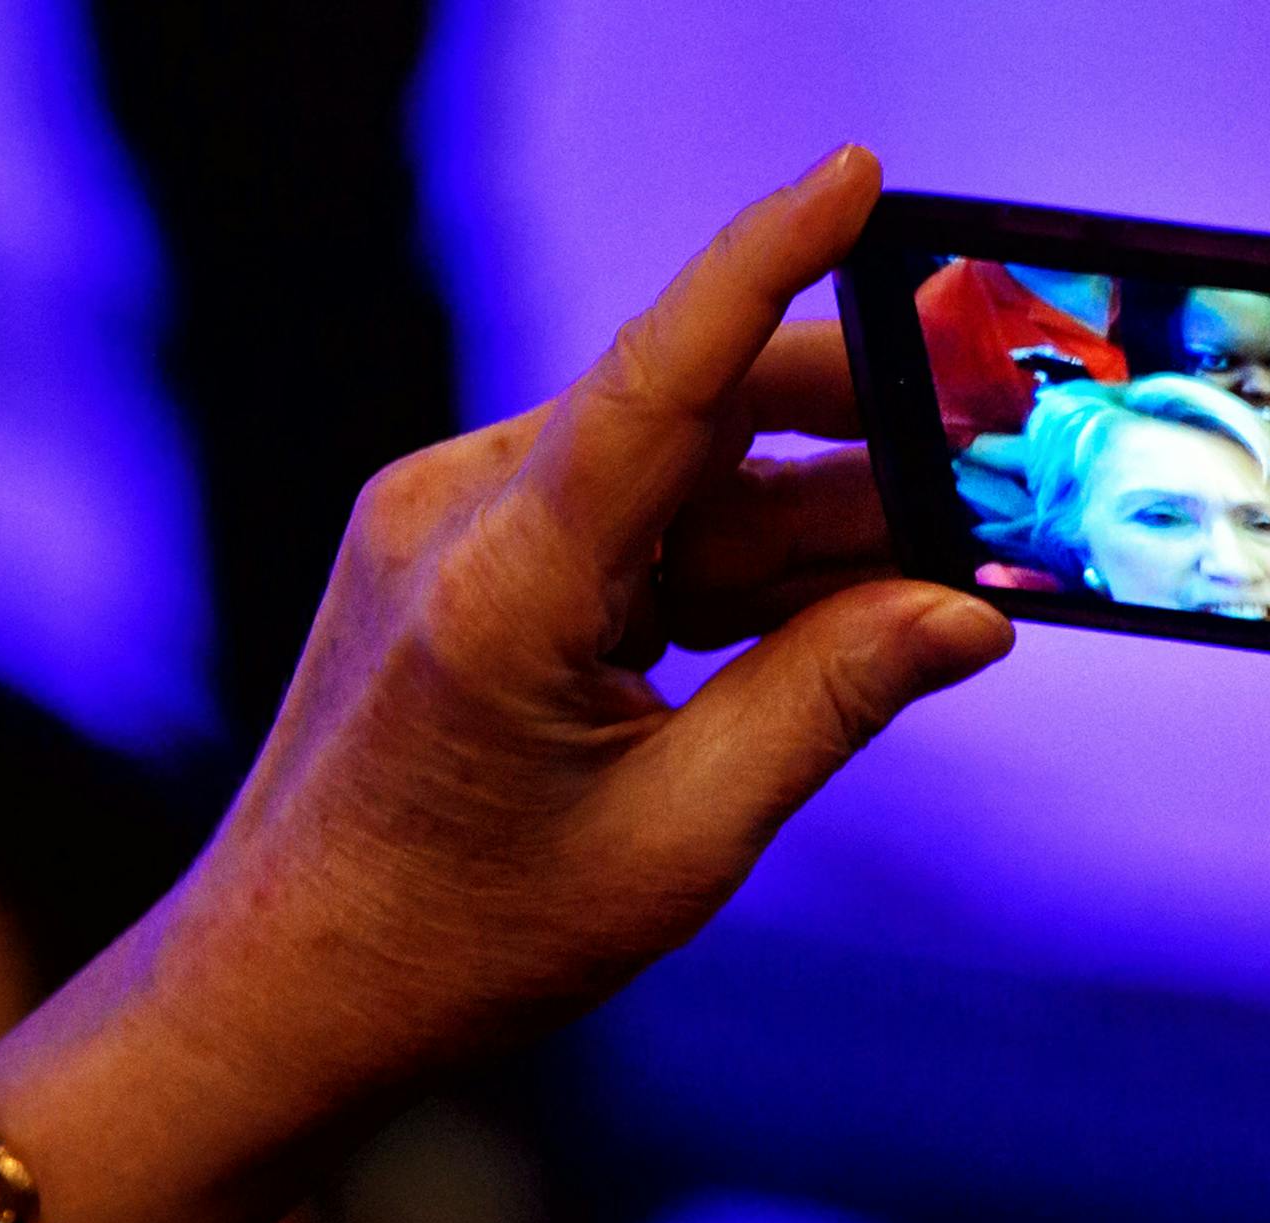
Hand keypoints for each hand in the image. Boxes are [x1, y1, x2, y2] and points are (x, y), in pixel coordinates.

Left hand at [0, 145, 1011, 1222]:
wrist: (280, 994)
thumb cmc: (460, 939)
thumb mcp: (678, 840)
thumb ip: (830, 702)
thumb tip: (968, 616)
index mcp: (506, 584)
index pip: (664, 379)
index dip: (769, 264)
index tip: (858, 180)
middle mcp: (459, 517)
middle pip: (689, 417)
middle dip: (849, 436)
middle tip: (988, 458)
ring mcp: (445, 530)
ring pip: (667, 478)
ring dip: (798, 516)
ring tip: (933, 558)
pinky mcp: (457, 565)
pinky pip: (621, 527)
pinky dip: (722, 559)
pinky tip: (825, 602)